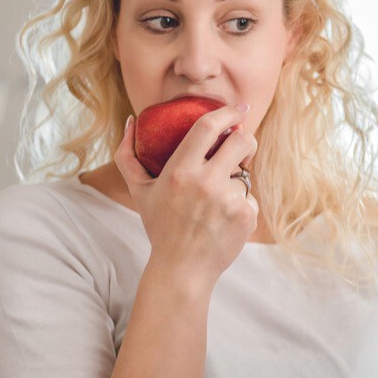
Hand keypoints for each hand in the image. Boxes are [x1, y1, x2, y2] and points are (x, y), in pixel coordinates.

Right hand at [114, 104, 257, 282]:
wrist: (182, 269)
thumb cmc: (160, 226)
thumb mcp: (139, 191)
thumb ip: (128, 155)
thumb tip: (132, 121)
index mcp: (180, 171)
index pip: (209, 127)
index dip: (227, 112)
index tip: (238, 108)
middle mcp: (206, 183)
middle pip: (241, 141)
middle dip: (245, 138)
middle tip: (241, 144)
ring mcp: (228, 199)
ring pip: (244, 174)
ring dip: (235, 181)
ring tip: (215, 204)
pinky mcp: (245, 215)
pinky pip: (249, 198)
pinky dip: (240, 205)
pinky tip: (223, 221)